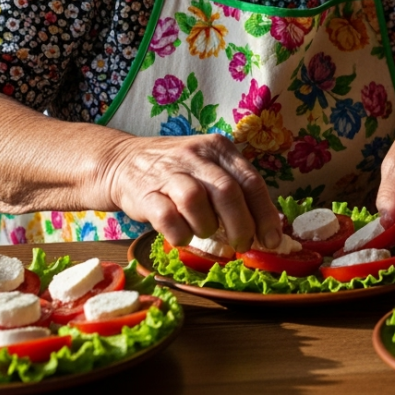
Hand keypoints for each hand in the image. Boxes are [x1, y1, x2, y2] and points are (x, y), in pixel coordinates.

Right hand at [99, 133, 280, 251]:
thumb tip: (265, 230)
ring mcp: (168, 172)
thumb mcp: (209, 170)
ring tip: (205, 233)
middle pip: (227, 192)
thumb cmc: (177, 172)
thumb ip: (235, 192)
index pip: (251, 181)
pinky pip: (166, 217)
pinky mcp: (144, 192)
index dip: (265, 214)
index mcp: (219, 149)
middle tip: (242, 245)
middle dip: (241, 225)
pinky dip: (179, 234)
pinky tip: (182, 237)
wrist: (122, 161)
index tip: (271, 241)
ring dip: (206, 226)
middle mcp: (196, 156)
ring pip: (196, 201)